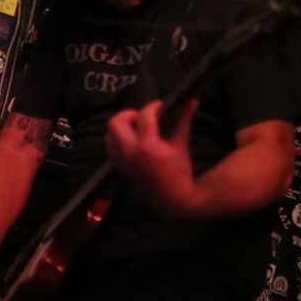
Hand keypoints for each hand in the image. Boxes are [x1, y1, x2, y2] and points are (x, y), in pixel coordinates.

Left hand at [105, 98, 200, 218]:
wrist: (171, 200)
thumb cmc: (179, 173)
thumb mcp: (181, 145)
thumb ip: (182, 121)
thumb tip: (191, 101)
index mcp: (148, 147)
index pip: (144, 116)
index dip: (153, 106)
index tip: (161, 106)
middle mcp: (130, 153)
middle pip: (116, 123)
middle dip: (129, 114)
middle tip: (143, 117)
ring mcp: (122, 161)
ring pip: (109, 134)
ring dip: (121, 127)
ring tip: (138, 129)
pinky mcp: (119, 167)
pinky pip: (110, 147)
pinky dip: (117, 139)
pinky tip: (132, 141)